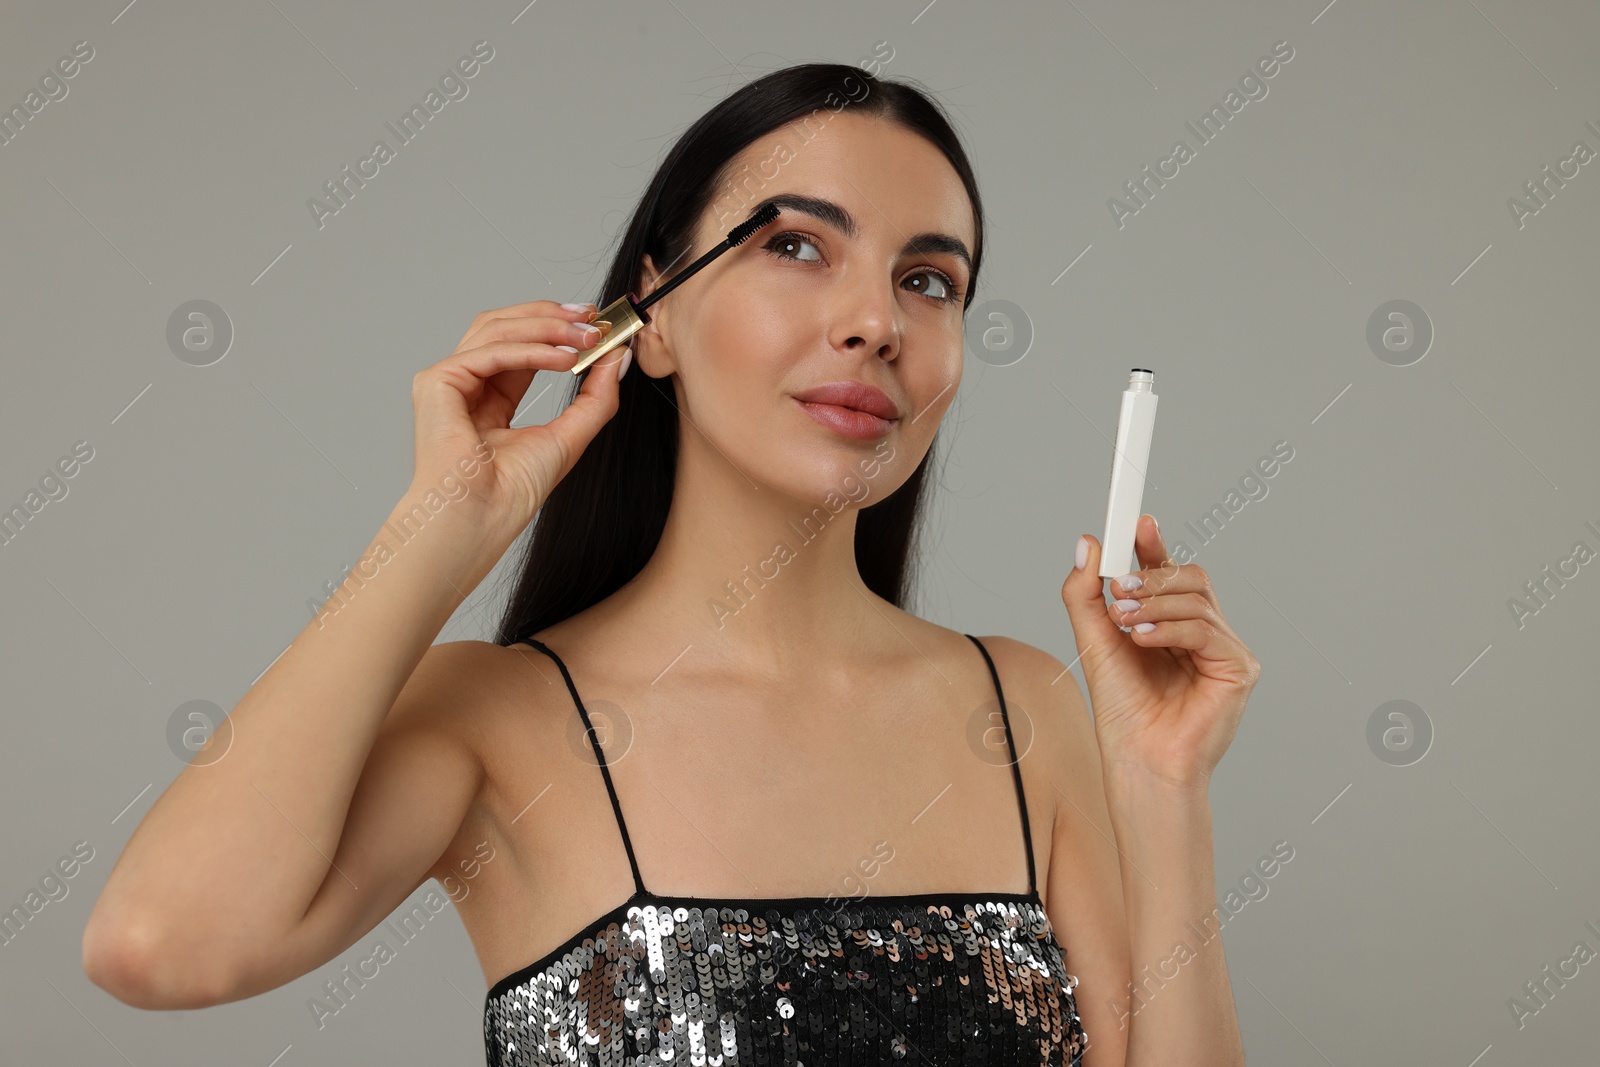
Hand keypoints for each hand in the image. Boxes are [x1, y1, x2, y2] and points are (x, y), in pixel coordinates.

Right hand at [408, 299, 627, 534]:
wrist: (483, 519)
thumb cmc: (513, 491)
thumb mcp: (570, 435)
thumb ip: (596, 397)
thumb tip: (618, 356)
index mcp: (489, 398)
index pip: (522, 345)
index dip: (558, 328)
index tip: (596, 322)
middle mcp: (466, 385)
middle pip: (504, 326)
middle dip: (551, 316)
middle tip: (593, 316)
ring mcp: (448, 382)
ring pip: (496, 329)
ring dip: (546, 326)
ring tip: (586, 335)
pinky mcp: (437, 382)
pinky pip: (490, 352)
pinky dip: (532, 350)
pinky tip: (565, 358)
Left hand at [1059, 515, 1259, 791]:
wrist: (1139, 761)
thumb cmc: (1123, 712)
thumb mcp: (1093, 641)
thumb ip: (1085, 594)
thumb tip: (1088, 543)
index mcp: (1172, 625)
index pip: (1168, 573)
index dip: (1154, 546)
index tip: (1137, 524)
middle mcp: (1202, 633)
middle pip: (1190, 577)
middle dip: (1150, 576)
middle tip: (1117, 588)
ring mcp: (1224, 649)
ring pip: (1196, 598)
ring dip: (1153, 604)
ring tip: (1124, 623)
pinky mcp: (1238, 668)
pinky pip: (1205, 629)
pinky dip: (1170, 629)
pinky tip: (1143, 640)